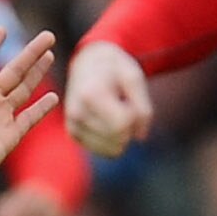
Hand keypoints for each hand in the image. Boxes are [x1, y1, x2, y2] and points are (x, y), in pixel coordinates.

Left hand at [0, 28, 59, 197]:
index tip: (2, 29)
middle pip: (14, 70)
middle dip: (31, 53)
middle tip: (48, 36)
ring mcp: (0, 117)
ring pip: (24, 89)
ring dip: (38, 72)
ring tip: (50, 55)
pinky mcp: (10, 136)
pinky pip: (30, 118)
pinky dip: (42, 108)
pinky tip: (54, 96)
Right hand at [63, 40, 152, 157]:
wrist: (87, 64)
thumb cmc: (114, 69)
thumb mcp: (134, 77)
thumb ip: (143, 107)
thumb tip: (140, 137)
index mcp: (91, 94)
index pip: (122, 125)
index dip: (135, 117)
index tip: (131, 101)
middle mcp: (77, 112)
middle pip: (119, 139)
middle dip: (130, 127)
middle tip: (123, 105)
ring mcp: (73, 125)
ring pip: (113, 150)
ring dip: (122, 134)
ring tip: (114, 111)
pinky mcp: (74, 134)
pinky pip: (105, 152)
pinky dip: (114, 140)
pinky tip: (108, 121)